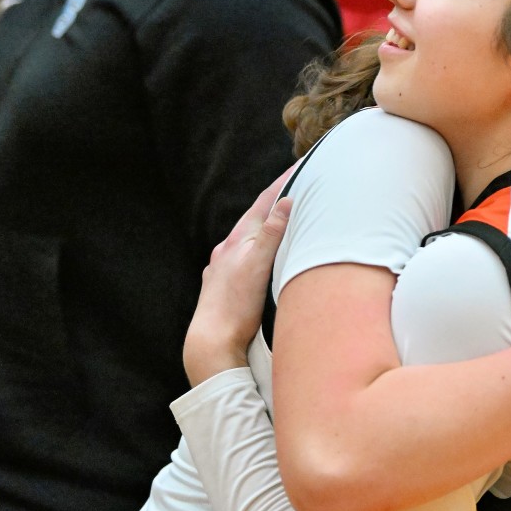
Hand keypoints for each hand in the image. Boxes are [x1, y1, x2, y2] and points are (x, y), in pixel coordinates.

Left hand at [184, 168, 294, 385]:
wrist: (211, 343)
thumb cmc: (235, 307)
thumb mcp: (257, 266)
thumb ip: (271, 234)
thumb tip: (285, 202)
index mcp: (236, 242)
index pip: (263, 205)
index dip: (282, 185)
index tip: (299, 167)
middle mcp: (227, 252)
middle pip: (255, 219)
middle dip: (276, 203)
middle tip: (297, 188)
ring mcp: (223, 269)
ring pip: (249, 240)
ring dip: (267, 228)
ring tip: (284, 221)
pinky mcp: (225, 287)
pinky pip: (245, 259)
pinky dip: (260, 250)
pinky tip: (262, 259)